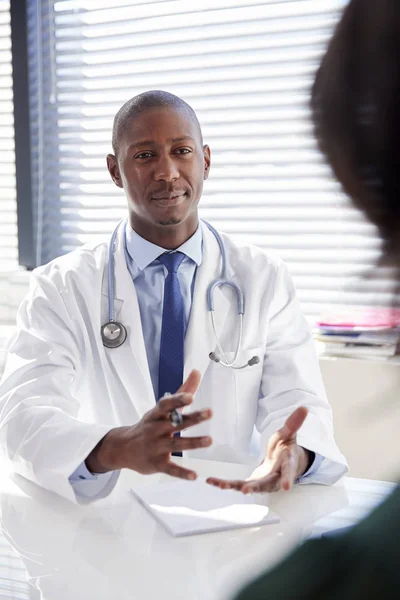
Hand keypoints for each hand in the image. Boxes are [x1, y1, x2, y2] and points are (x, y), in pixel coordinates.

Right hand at [86, 370, 211, 480]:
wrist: (123, 448)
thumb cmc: (149, 425)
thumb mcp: (162, 408)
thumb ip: (182, 391)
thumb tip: (197, 371)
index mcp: (157, 414)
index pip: (167, 405)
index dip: (178, 400)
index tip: (191, 396)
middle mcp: (156, 430)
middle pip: (175, 423)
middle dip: (192, 418)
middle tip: (210, 413)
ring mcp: (156, 447)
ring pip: (176, 445)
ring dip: (192, 443)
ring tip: (209, 440)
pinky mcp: (157, 464)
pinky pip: (170, 469)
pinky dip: (182, 473)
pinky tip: (195, 476)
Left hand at [207, 406, 311, 493]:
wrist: (282, 463)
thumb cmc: (285, 448)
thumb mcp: (289, 434)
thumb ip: (294, 423)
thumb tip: (304, 407)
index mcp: (286, 465)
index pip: (288, 472)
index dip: (287, 479)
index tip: (286, 487)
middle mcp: (275, 478)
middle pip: (266, 484)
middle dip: (255, 487)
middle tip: (245, 490)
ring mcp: (262, 483)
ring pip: (248, 487)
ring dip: (234, 486)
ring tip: (220, 485)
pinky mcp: (251, 483)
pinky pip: (237, 485)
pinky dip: (224, 484)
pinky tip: (211, 481)